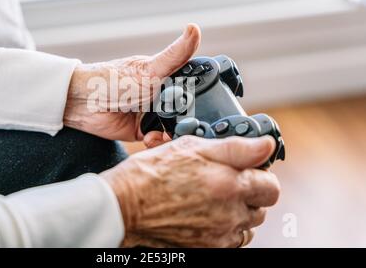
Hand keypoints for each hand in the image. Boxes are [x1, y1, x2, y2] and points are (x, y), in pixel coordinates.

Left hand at [63, 24, 200, 143]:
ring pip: (174, 127)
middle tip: (182, 125)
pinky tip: (150, 138)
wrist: (85, 104)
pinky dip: (158, 141)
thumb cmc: (114, 80)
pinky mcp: (143, 130)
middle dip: (186, 121)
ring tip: (161, 133)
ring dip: (171, 133)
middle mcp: (162, 95)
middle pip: (186, 110)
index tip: (205, 107)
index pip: (193, 85)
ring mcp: (153, 113)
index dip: (201, 97)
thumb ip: (175, 55)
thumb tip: (194, 28)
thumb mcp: (150, 69)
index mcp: (166, 76)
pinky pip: (159, 139)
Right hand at [101, 136, 279, 247]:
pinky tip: (203, 215)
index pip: (271, 186)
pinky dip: (223, 229)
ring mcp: (218, 236)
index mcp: (230, 185)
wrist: (123, 206)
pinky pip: (229, 242)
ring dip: (237, 214)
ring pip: (246, 226)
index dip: (259, 175)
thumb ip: (236, 148)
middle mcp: (229, 215)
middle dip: (248, 194)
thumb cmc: (151, 173)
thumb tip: (267, 146)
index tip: (245, 171)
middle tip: (222, 182)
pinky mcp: (207, 249)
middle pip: (261, 208)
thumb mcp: (191, 147)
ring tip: (211, 200)